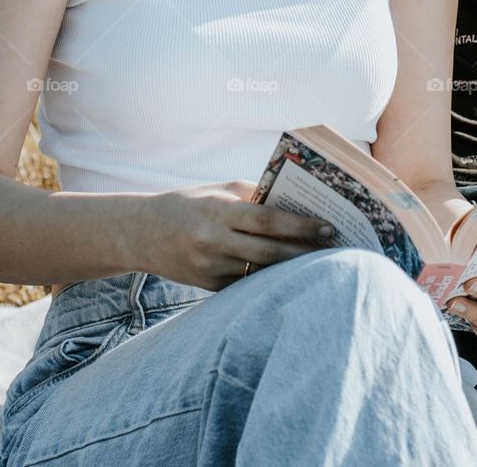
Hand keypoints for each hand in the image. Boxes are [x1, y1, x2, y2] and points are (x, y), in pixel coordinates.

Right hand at [139, 181, 334, 290]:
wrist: (143, 233)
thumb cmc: (189, 204)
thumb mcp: (219, 190)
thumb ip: (254, 195)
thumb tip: (294, 201)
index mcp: (219, 211)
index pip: (268, 220)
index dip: (300, 226)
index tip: (327, 226)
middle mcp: (214, 242)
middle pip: (270, 251)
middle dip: (304, 250)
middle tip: (333, 247)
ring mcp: (211, 268)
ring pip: (261, 271)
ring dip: (290, 267)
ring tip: (319, 260)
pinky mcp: (209, 287)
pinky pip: (246, 283)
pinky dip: (268, 277)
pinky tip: (289, 273)